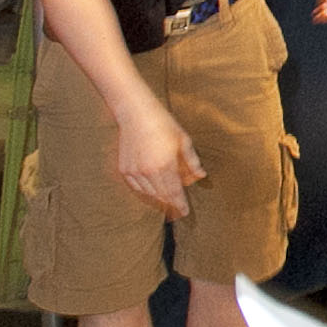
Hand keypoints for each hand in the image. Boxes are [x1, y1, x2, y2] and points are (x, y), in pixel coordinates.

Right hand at [113, 99, 206, 218]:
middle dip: (171, 203)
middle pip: (162, 196)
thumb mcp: (183, 140)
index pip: (175, 192)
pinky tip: (153, 188)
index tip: (186, 213)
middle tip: (178, 207)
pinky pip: (137, 187)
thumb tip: (201, 175)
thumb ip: (192, 161)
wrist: (136, 113)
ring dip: (159, 197)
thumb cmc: (163, 124)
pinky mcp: (125, 169)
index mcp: (166, 165)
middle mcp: (149, 171)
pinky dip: (146, 190)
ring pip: (149, 193)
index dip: (181, 204)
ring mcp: (135, 171)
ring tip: (168, 197)